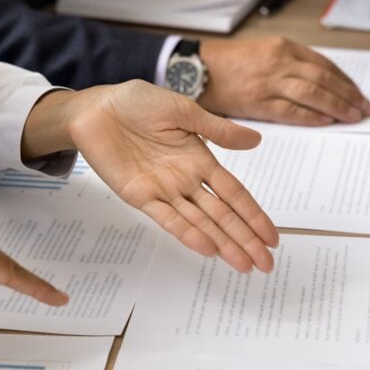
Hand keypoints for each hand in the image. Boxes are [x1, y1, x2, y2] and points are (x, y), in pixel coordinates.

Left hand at [21, 82, 278, 272]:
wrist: (97, 109)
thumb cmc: (137, 103)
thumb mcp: (183, 111)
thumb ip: (218, 130)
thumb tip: (256, 141)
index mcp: (201, 160)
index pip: (235, 194)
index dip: (254, 215)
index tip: (272, 238)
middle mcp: (187, 181)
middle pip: (223, 216)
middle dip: (245, 239)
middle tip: (265, 265)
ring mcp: (165, 191)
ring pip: (201, 223)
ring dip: (223, 244)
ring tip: (243, 266)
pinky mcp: (141, 196)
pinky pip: (168, 219)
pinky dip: (188, 234)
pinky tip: (207, 248)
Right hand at [198, 37, 369, 125]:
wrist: (199, 70)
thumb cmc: (231, 63)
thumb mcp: (265, 52)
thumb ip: (291, 64)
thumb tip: (321, 85)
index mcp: (283, 47)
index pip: (324, 65)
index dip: (345, 81)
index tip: (358, 93)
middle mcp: (280, 62)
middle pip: (324, 79)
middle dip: (348, 94)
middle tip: (364, 108)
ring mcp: (270, 82)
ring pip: (313, 94)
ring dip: (338, 106)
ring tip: (353, 117)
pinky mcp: (259, 102)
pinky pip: (292, 110)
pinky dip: (312, 116)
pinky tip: (327, 121)